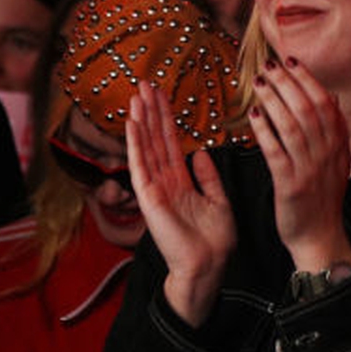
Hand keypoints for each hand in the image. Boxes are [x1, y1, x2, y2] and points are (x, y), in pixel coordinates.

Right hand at [127, 82, 235, 325]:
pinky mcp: (148, 197)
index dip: (166, 119)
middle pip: (155, 139)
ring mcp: (153, 187)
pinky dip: (135, 143)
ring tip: (136, 96)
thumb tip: (200, 151)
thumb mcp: (218, 201)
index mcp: (180, 181)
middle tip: (144, 85)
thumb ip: (208, 177)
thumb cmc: (214, 242)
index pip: (170, 143)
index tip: (162, 96)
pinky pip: (140, 165)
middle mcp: (163, 181)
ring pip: (146, 147)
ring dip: (140, 121)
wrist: (207, 267)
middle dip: (150, 112)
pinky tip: (132, 124)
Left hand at [249, 57, 350, 272]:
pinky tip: (253, 116)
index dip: (308, 80)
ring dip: (274, 101)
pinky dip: (265, 131)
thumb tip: (332, 96)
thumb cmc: (322, 196)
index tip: (290, 59)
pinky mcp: (291, 185)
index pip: (325, 104)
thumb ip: (333, 130)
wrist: (319, 237)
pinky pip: (276, 152)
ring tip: (258, 82)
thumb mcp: (336, 161)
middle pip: (308, 109)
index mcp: (338, 146)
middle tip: (269, 64)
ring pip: (293, 126)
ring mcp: (310, 169)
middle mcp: (328, 154)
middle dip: (288, 83)